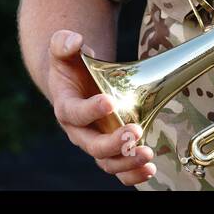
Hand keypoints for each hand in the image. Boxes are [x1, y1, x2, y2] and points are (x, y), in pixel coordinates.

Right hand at [47, 29, 157, 186]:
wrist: (75, 82)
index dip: (90, 110)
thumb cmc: (71, 65)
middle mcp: (79, 130)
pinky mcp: (110, 147)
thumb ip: (64, 43)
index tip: (108, 102)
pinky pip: (118, 167)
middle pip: (93, 144)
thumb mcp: (63, 50)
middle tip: (134, 132)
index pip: (74, 113)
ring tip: (147, 155)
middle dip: (114, 143)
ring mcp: (95, 141)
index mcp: (66, 106)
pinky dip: (132, 173)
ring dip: (127, 162)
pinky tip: (150, 169)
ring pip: (107, 161)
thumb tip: (75, 40)